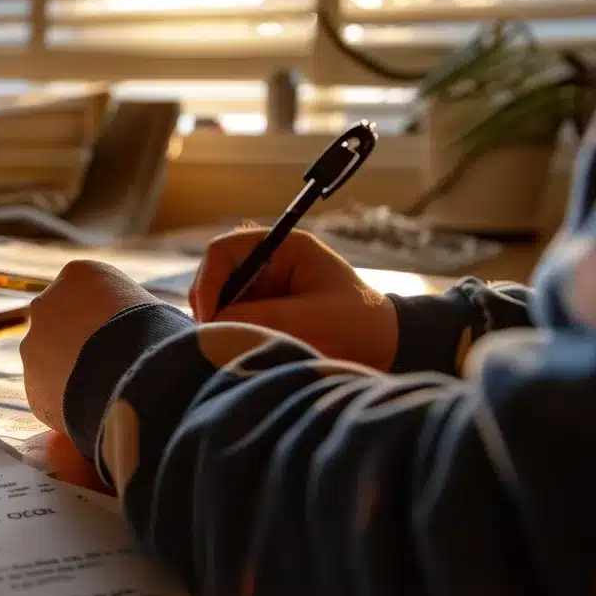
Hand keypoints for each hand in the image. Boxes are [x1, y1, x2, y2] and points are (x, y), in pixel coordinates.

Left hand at [21, 260, 160, 434]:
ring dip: (71, 374)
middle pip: (61, 324)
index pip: (86, 294)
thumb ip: (134, 314)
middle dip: (80, 344)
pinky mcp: (32, 387)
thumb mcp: (154, 308)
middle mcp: (45, 303)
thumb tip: (149, 331)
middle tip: (111, 366)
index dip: (107, 318)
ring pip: (50, 362)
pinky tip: (96, 411)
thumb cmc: (159, 334)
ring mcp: (32, 346)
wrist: (138, 375)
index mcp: (78, 274)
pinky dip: (69, 405)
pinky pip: (53, 397)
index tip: (124, 338)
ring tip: (106, 391)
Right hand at [188, 229, 397, 369]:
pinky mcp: (263, 310)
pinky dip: (230, 332)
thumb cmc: (357, 326)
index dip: (209, 281)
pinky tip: (241, 347)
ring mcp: (264, 286)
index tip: (211, 316)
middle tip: (217, 337)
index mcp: (285, 246)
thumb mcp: (308, 319)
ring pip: (219, 299)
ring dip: (220, 321)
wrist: (386, 349)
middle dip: (211, 305)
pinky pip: (231, 318)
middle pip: (215, 275)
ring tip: (233, 345)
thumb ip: (257, 316)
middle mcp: (269, 261)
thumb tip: (214, 322)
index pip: (224, 250)